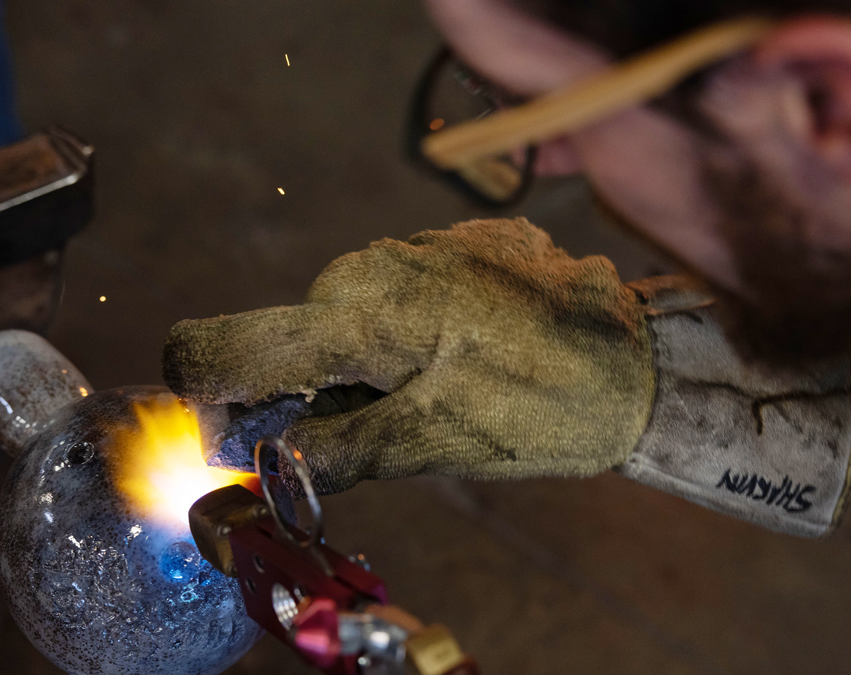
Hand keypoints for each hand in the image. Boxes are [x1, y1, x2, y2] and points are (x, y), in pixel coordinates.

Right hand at [163, 218, 653, 493]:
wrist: (644, 358)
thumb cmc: (545, 405)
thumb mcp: (437, 442)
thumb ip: (338, 449)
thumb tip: (266, 460)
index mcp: (354, 313)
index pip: (220, 344)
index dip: (206, 399)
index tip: (237, 441)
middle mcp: (368, 265)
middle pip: (287, 340)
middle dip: (307, 395)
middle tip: (377, 431)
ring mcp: (411, 246)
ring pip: (342, 322)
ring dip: (361, 368)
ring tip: (438, 394)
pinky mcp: (447, 245)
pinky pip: (391, 297)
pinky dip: (402, 337)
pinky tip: (464, 357)